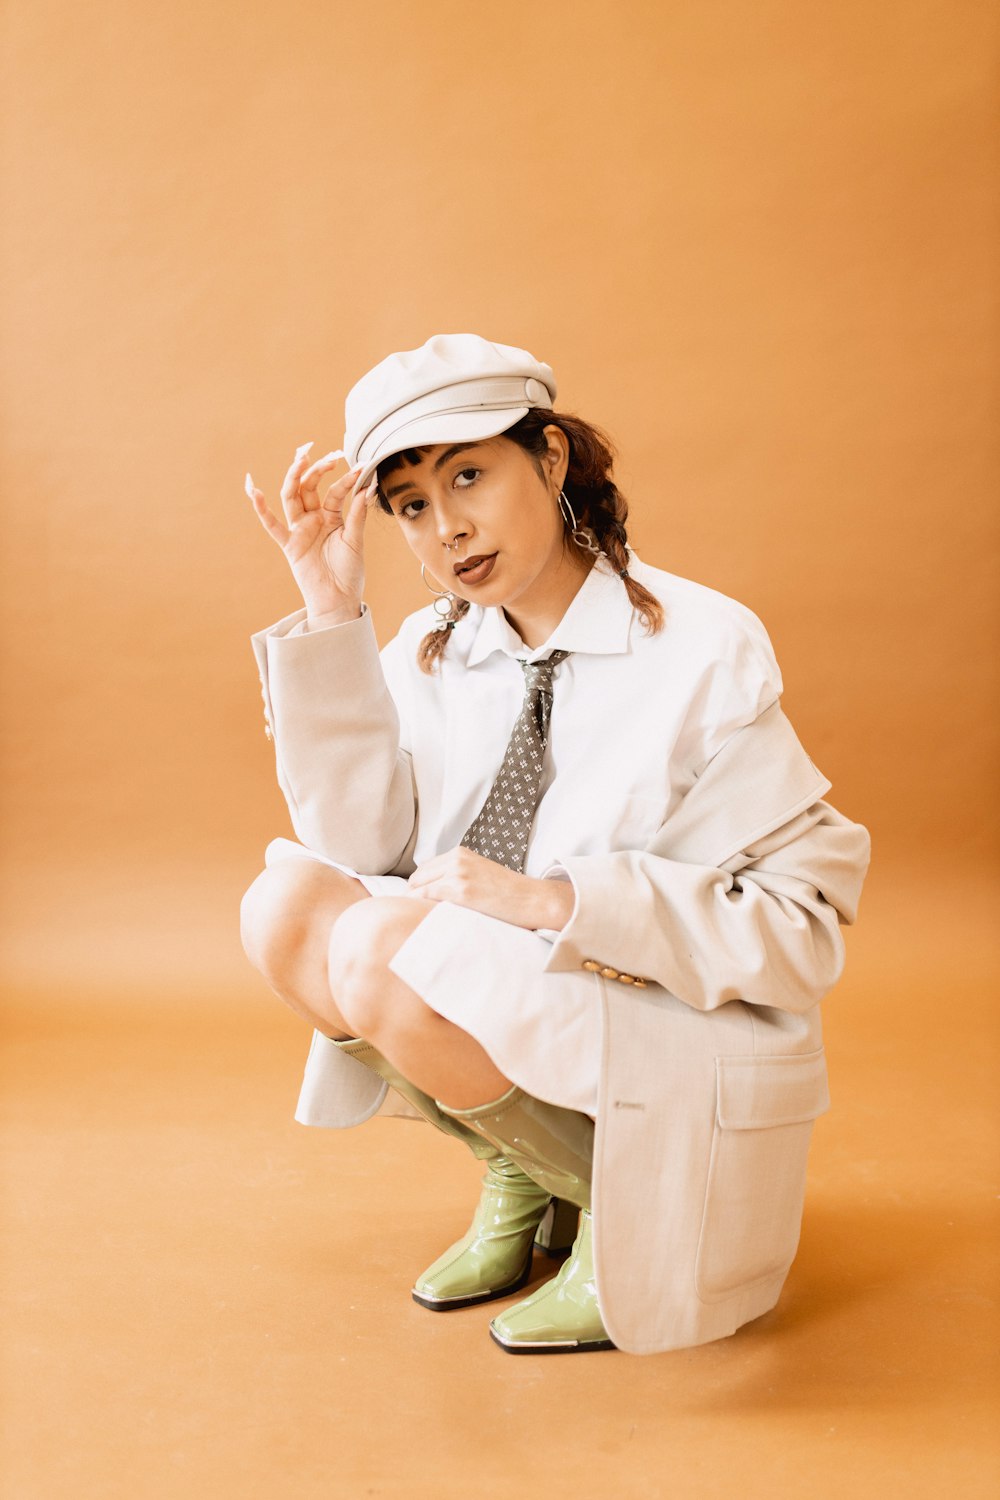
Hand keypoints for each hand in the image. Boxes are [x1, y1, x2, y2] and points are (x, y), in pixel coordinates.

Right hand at [245, 443, 372, 621]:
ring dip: (294, 477)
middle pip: (309, 487)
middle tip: (326, 452)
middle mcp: (313, 519)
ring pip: (292, 497)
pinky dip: (261, 509)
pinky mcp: (289, 544)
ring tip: (302, 458)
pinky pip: (272, 525)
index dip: (346, 479)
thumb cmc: (349, 573)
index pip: (335, 491)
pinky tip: (253, 490)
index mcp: (331, 517)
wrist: (339, 600)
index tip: (360, 467)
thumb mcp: (356, 540)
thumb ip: (357, 514)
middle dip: (315, 468)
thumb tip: (368, 487)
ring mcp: (299, 530)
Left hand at [407, 847, 574, 931]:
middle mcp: (456, 859)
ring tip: (424, 921)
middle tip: (419, 915)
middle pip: (416, 878)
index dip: (419, 888)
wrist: (532, 900)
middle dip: (414, 896)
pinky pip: (424, 899)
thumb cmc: (508, 894)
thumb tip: (433, 892)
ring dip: (415, 905)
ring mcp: (457, 874)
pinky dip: (420, 910)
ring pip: (416, 889)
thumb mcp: (480, 874)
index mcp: (460, 853)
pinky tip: (428, 921)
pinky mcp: (459, 891)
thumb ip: (458, 876)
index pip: (424, 869)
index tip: (420, 904)